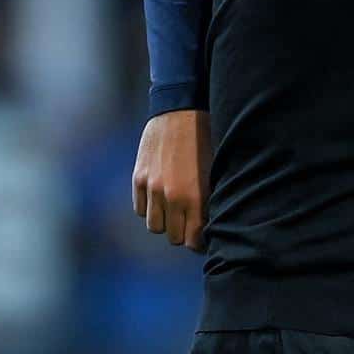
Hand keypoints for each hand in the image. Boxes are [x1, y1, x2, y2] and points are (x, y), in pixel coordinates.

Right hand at [132, 110, 211, 250]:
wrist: (181, 111)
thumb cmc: (205, 141)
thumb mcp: (214, 175)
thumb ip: (208, 202)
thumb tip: (208, 227)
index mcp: (195, 197)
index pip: (194, 240)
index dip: (198, 242)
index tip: (201, 238)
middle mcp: (172, 197)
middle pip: (173, 237)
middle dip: (182, 232)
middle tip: (188, 223)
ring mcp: (153, 188)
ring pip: (154, 226)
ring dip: (164, 222)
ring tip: (172, 211)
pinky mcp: (139, 178)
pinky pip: (140, 209)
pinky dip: (148, 208)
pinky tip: (159, 198)